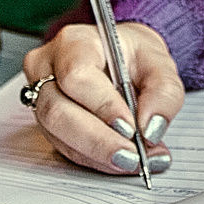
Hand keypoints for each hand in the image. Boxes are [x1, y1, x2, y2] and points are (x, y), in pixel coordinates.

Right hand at [23, 24, 182, 177]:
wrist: (120, 60)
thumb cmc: (132, 56)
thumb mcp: (159, 63)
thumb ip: (163, 93)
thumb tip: (151, 128)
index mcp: (74, 43)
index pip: (76, 75)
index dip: (102, 105)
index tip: (130, 127)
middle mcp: (47, 67)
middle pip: (57, 111)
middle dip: (97, 141)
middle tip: (131, 156)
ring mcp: (39, 96)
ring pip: (57, 134)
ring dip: (96, 154)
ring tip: (130, 160)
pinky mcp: (45, 123)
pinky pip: (63, 147)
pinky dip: (93, 158)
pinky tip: (117, 160)